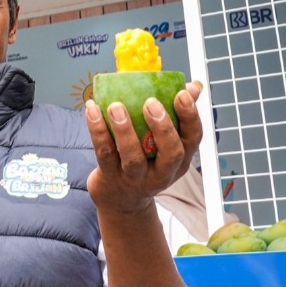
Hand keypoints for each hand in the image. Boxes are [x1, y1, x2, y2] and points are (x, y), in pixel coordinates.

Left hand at [85, 81, 203, 214]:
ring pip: (133, 157)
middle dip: (163, 127)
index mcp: (180, 159)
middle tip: (151, 102)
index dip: (190, 116)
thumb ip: (176, 114)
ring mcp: (135, 178)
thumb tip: (193, 86)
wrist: (119, 200)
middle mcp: (162, 172)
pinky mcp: (110, 177)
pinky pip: (104, 153)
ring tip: (116, 106)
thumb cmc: (146, 162)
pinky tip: (92, 109)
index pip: (193, 139)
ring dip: (125, 130)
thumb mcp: (164, 144)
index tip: (181, 94)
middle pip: (171, 153)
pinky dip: (97, 130)